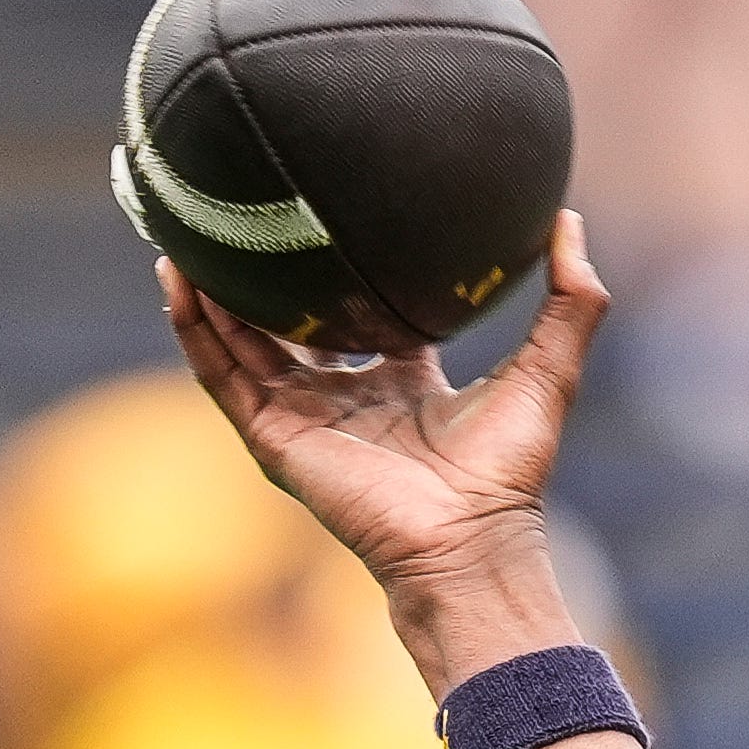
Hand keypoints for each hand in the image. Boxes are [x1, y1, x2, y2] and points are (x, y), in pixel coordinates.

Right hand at [162, 208, 604, 686]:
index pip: (360, 315)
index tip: (324, 213)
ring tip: (190, 224)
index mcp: (403, 383)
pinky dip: (196, 326)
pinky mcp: (274, 437)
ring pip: (242, 340)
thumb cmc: (510, 470)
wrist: (469, 538)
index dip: (339, 269)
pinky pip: (222, 372)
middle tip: (239, 210)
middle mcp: (348, 397)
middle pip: (288, 324)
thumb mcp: (547, 370)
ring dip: (213, 287)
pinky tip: (177, 275)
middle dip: (260, 274)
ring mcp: (305, 417)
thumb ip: (570, 302)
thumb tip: (570, 221)